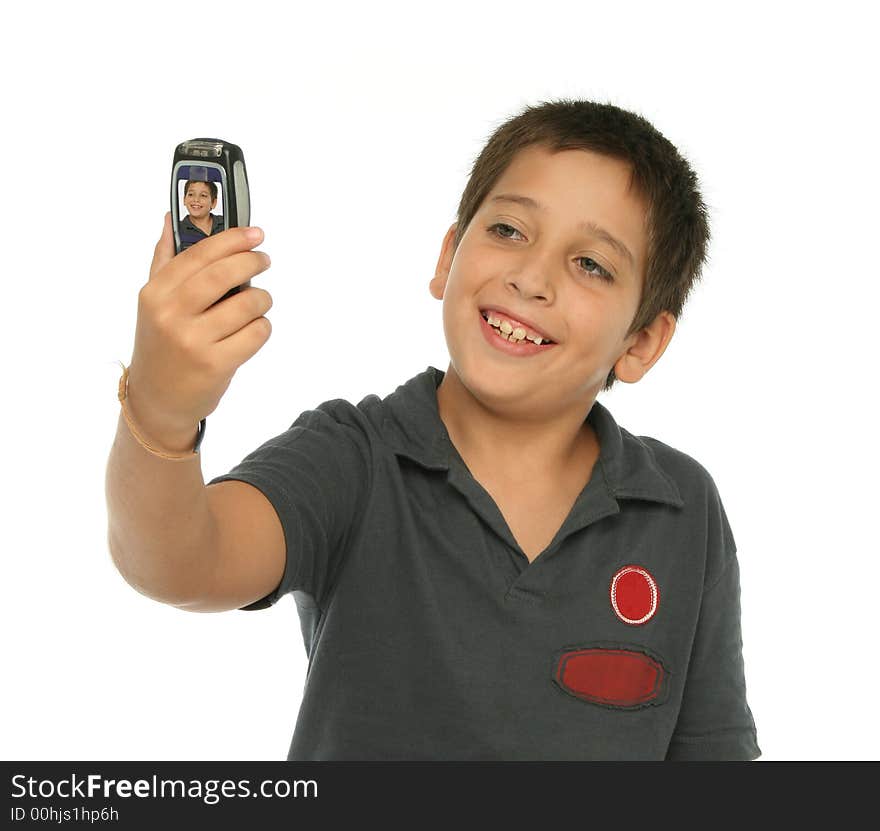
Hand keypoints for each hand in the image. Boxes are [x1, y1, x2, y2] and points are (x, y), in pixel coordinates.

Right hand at [125, 213, 271, 451]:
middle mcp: (171, 314)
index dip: (232, 239)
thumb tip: (171, 219)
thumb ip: (164, 260)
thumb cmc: (160, 345)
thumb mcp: (152, 303)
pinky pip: (256, 333)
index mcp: (155, 293)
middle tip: (264, 260)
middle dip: (253, 262)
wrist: (157, 400)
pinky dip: (262, 328)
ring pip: (248, 304)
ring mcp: (193, 341)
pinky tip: (253, 330)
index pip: (199, 253)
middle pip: (225, 274)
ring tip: (258, 303)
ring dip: (262, 299)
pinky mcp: (216, 365)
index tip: (255, 233)